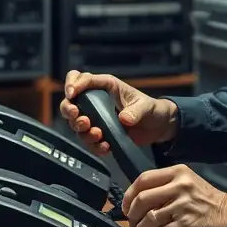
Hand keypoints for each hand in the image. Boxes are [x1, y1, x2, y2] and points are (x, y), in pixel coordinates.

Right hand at [59, 70, 178, 156]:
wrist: (157, 126)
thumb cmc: (151, 109)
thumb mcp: (146, 106)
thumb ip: (136, 111)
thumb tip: (124, 118)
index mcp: (106, 87)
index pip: (82, 79)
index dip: (73, 84)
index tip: (72, 94)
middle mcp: (96, 101)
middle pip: (70, 102)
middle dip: (69, 110)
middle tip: (82, 120)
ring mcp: (96, 118)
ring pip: (75, 123)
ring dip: (82, 131)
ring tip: (98, 135)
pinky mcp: (99, 134)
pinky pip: (88, 141)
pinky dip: (93, 145)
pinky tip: (106, 147)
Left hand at [122, 164, 226, 226]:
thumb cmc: (211, 203)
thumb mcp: (189, 185)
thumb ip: (167, 188)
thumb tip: (140, 201)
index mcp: (178, 173)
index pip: (143, 179)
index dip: (129, 194)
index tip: (126, 206)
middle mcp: (180, 185)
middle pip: (142, 198)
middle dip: (131, 214)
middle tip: (132, 223)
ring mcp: (183, 205)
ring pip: (149, 217)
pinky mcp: (187, 224)